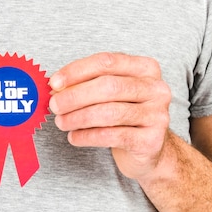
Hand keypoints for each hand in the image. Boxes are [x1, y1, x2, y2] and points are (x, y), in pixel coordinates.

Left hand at [48, 52, 171, 179]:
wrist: (147, 149)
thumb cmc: (124, 116)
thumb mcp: (108, 94)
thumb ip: (86, 85)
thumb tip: (56, 87)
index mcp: (146, 68)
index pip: (107, 62)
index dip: (77, 71)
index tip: (54, 83)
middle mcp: (156, 89)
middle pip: (109, 86)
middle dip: (75, 96)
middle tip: (54, 105)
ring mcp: (157, 115)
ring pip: (109, 112)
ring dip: (78, 117)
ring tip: (61, 122)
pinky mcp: (150, 141)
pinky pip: (112, 136)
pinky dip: (87, 136)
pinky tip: (74, 137)